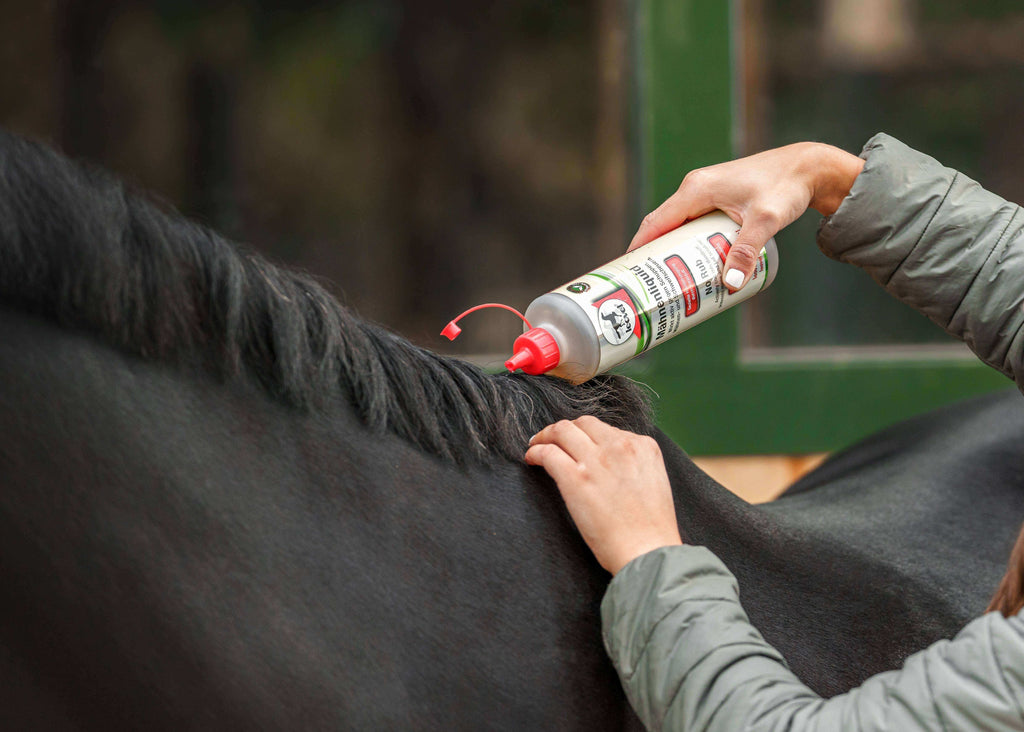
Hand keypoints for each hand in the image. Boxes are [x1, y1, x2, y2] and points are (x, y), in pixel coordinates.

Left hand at [525, 416, 681, 574]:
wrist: (647, 550)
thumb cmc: (652, 529)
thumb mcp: (654, 482)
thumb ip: (634, 466)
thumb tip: (611, 465)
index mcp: (644, 446)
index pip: (608, 429)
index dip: (589, 436)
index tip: (578, 444)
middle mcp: (620, 446)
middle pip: (583, 423)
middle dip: (566, 429)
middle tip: (553, 439)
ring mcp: (596, 460)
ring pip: (562, 430)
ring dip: (546, 435)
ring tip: (536, 444)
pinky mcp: (575, 478)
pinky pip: (548, 452)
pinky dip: (536, 452)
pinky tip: (531, 458)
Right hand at [627, 142, 864, 289]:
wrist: (807, 167)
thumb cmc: (785, 187)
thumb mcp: (765, 221)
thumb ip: (747, 251)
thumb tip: (730, 283)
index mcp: (696, 189)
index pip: (656, 222)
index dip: (639, 247)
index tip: (626, 271)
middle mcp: (695, 187)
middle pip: (663, 225)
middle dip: (652, 254)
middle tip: (647, 284)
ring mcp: (706, 191)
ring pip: (678, 225)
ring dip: (671, 250)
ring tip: (667, 279)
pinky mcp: (718, 197)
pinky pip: (692, 222)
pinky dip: (687, 242)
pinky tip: (692, 261)